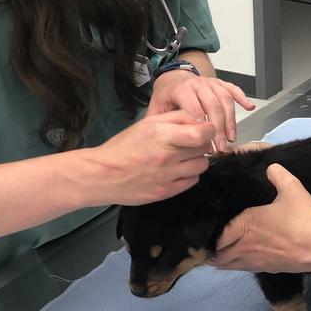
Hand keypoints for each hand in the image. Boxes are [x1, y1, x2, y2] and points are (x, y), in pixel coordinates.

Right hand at [86, 110, 215, 204]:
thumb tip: (199, 119)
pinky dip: (189, 174)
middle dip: (201, 143)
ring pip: (202, 166)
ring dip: (196, 159)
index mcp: (162, 136)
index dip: (208, 130)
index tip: (204, 129)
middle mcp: (168, 157)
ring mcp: (168, 177)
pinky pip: (192, 181)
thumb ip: (175, 118)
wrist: (102, 175)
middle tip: (189, 142)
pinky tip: (176, 169)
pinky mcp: (167, 192)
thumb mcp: (147, 123)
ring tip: (182, 156)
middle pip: (204, 149)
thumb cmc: (123, 146)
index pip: (202, 134)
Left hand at [147, 70, 255, 151]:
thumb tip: (167, 143)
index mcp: (181, 89)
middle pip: (213, 106)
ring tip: (231, 138)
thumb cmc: (166, 97)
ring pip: (225, 100)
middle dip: (218, 128)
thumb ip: (161, 124)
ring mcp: (210, 82)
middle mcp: (198, 84)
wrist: (172, 78)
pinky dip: (242, 97)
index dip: (200, 126)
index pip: (194, 108)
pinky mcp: (219, 83)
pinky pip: (233, 89)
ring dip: (230, 120)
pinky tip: (249, 107)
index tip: (204, 143)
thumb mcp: (157, 109)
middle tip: (220, 147)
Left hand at [214, 164, 310, 273]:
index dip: (212, 230)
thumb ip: (278, 174)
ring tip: (221, 248)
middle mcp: (244, 245)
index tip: (212, 223)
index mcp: (246, 224)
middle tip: (213, 237)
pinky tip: (240, 255)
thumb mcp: (293, 188)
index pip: (218, 233)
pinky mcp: (264, 270)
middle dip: (212, 246)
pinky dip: (235, 264)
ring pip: (226, 264)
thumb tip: (270, 166)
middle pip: (217, 253)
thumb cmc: (305, 218)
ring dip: (221, 257)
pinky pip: (240, 269)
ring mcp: (254, 260)